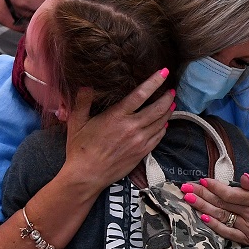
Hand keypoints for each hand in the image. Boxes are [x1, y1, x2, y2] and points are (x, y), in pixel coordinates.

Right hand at [62, 69, 173, 192]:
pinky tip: (164, 123)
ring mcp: (140, 141)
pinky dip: (164, 127)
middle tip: (171, 89)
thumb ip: (83, 101)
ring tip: (171, 103)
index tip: (164, 72)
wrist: (87, 176)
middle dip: (167, 96)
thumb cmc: (80, 148)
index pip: (141, 94)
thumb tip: (87, 85)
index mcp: (117, 116)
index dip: (154, 81)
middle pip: (158, 108)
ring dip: (168, 111)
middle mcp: (132, 127)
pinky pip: (159, 136)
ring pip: (161, 122)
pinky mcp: (143, 152)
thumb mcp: (76, 122)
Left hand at [179, 174, 248, 245]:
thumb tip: (243, 178)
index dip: (215, 187)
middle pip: (223, 204)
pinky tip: (202, 217)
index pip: (231, 194)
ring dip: (203, 208)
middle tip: (186, 188)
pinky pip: (226, 232)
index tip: (202, 181)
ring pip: (221, 216)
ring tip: (188, 199)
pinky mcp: (246, 239)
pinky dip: (214, 224)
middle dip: (203, 195)